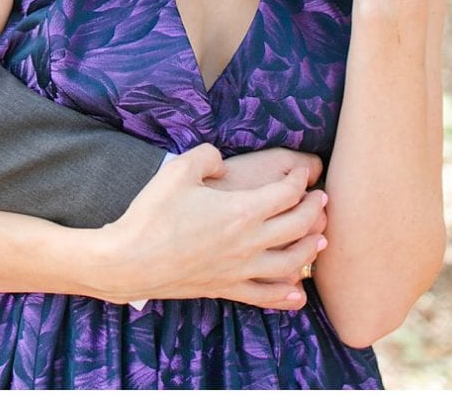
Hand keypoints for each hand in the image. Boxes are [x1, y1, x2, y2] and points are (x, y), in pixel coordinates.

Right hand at [91, 143, 328, 308]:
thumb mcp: (178, 169)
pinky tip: (297, 294)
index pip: (285, 194)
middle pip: (297, 226)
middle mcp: (248, 242)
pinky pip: (265, 294)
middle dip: (314, 210)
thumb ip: (206, 156)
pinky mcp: (225, 287)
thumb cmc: (152, 214)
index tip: (302, 175)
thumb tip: (220, 160)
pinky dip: (286, 295)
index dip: (298, 182)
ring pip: (291, 262)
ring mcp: (239, 269)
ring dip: (310, 249)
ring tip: (321, 239)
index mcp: (241, 210)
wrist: (130, 260)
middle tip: (321, 200)